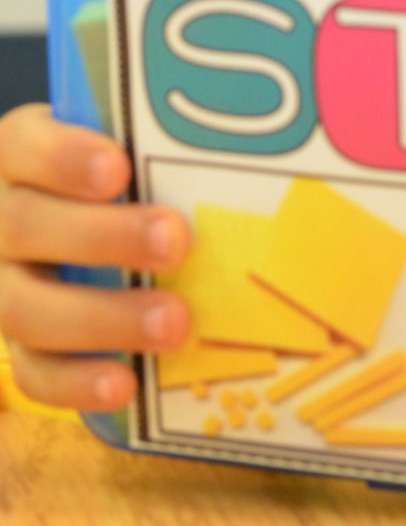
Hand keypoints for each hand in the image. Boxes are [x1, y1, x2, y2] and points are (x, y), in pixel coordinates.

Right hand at [0, 103, 191, 410]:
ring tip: (174, 322)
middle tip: (176, 242)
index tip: (121, 169)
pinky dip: (78, 383)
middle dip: (102, 237)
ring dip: (102, 318)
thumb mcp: (131, 144)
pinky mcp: (17, 345)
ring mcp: (3, 285)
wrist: (83, 231)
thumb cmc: (125, 172)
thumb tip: (259, 141)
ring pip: (22, 307)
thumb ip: (165, 140)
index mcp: (21, 155)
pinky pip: (32, 372)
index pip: (24, 145)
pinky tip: (128, 385)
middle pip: (23, 226)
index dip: (63, 157)